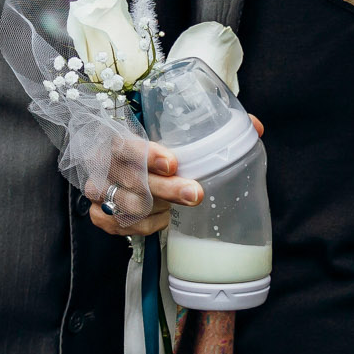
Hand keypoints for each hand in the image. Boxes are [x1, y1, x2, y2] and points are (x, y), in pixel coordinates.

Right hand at [81, 125, 273, 240]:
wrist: (120, 169)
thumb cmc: (155, 150)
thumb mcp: (175, 134)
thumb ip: (214, 129)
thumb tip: (256, 127)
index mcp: (118, 138)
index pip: (125, 145)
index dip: (147, 155)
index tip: (173, 164)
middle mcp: (103, 165)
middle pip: (131, 181)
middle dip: (166, 190)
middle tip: (195, 194)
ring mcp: (98, 192)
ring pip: (127, 207)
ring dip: (158, 208)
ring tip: (174, 205)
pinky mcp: (98, 216)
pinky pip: (123, 226)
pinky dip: (147, 225)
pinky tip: (161, 218)